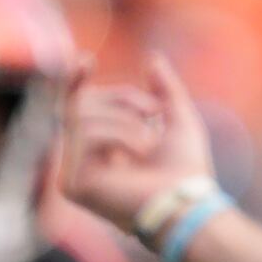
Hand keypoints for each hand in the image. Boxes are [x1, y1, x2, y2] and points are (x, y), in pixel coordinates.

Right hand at [57, 54, 213, 234]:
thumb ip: (165, 90)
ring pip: (82, 115)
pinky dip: (119, 135)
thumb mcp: (179, 119)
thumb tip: (153, 58)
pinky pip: (85, 134)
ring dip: (125, 120)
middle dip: (121, 98)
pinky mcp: (73, 184)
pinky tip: (139, 154)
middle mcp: (81, 161)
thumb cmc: (187, 169)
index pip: (75, 108)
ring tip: (149, 142)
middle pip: (80, 103)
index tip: (85, 59)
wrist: (189, 202)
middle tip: (152, 112)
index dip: (73, 82)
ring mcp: (74, 174)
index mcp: (100, 149)